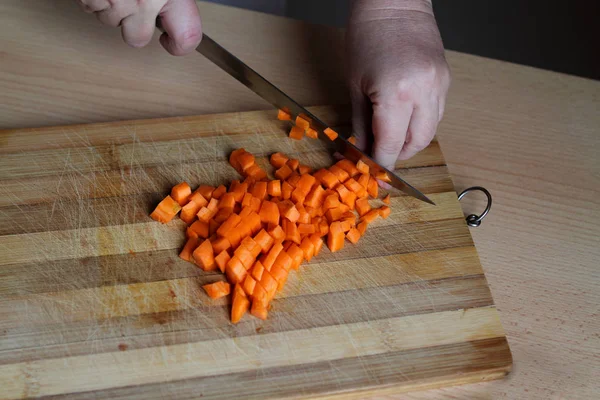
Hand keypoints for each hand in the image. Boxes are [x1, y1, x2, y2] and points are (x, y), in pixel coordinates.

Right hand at [76, 0, 201, 54]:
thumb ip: (173, 0)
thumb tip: (175, 13)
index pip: (188, 37)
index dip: (181, 46)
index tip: (172, 42)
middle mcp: (143, 0)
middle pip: (137, 38)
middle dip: (134, 24)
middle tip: (135, 2)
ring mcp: (114, 0)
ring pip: (110, 21)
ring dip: (111, 7)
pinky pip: (90, 6)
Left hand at [346, 0, 449, 167]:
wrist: (394, 0)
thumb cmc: (366, 36)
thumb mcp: (355, 84)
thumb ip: (361, 124)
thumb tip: (362, 152)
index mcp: (396, 94)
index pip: (391, 145)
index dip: (381, 165)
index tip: (374, 176)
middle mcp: (424, 92)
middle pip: (416, 144)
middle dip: (397, 155)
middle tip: (379, 153)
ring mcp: (439, 85)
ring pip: (429, 131)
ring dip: (409, 140)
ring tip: (389, 133)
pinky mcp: (445, 79)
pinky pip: (435, 113)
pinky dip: (419, 122)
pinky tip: (403, 115)